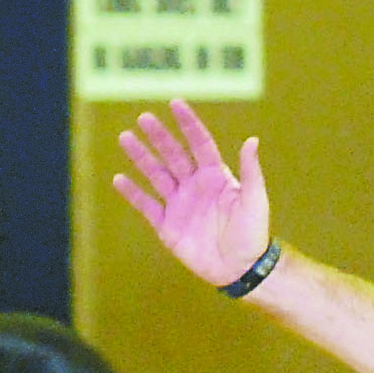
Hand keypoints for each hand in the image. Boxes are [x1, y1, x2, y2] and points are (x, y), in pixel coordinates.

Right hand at [111, 99, 272, 286]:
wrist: (241, 269)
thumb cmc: (253, 234)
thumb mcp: (254, 201)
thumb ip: (251, 172)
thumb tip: (252, 140)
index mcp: (217, 177)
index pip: (200, 144)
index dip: (188, 124)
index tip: (175, 103)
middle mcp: (195, 186)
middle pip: (174, 155)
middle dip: (159, 137)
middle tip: (144, 117)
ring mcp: (179, 204)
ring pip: (156, 175)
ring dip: (141, 157)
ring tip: (125, 138)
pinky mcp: (167, 225)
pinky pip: (146, 206)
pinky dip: (133, 193)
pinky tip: (118, 179)